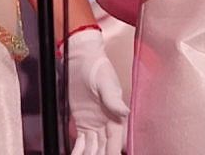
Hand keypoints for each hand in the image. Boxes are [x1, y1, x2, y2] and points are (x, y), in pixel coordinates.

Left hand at [65, 29, 127, 154]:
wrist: (81, 59)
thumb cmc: (96, 66)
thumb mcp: (104, 81)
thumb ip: (113, 98)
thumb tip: (125, 112)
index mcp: (115, 115)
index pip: (115, 141)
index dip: (113, 152)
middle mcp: (106, 122)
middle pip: (104, 148)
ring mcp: (94, 124)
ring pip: (93, 148)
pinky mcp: (83, 122)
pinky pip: (81, 142)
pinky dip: (79, 151)